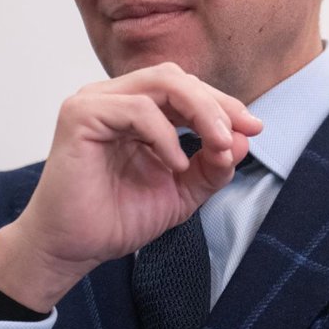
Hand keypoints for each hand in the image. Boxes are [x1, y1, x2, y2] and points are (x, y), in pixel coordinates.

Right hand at [0, 63, 262, 311]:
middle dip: (217, 105)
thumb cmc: (117, 218)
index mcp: (136, 108)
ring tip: (216, 148)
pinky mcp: (80, 115)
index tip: (255, 129)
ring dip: (200, 114)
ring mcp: (95, 101)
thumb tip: (244, 139)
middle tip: (239, 137)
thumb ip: (212, 165)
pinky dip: (165, 136)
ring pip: (162, 83)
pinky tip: (175, 165)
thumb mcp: (182, 191)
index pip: (187, 89)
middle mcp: (115, 97)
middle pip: (177, 78)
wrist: (73, 250)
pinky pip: (137, 110)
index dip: (224, 105)